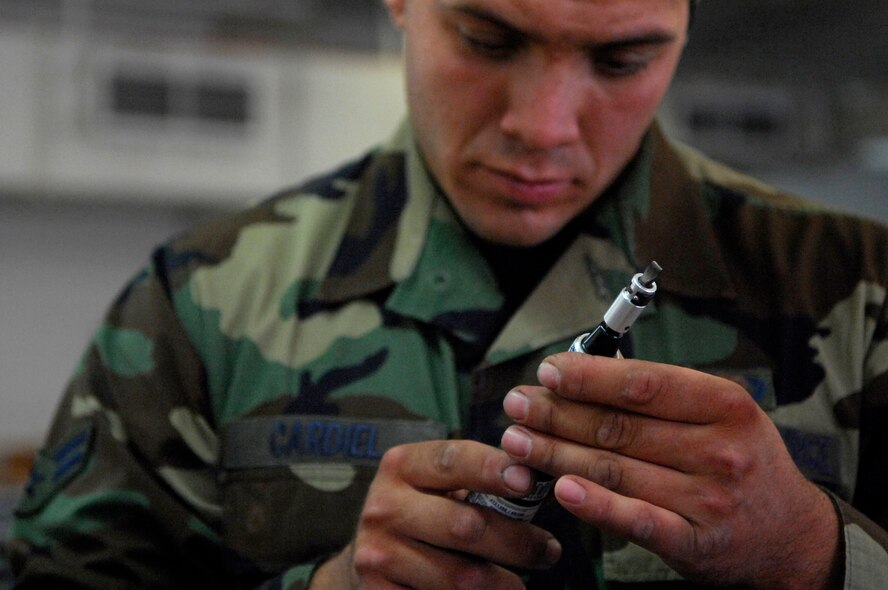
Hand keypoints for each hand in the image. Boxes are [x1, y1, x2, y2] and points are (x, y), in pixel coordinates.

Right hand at [311, 440, 561, 588]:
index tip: (529, 482)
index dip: (492, 469)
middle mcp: (384, 506)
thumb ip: (479, 478)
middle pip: (465, 525)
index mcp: (402, 466)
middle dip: (517, 541)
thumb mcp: (438, 485)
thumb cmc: (424, 512)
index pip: (452, 460)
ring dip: (504, 584)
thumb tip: (542, 477)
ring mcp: (378, 554)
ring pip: (460, 576)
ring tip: (523, 584)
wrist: (371, 555)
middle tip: (549, 551)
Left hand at [499, 353, 841, 589]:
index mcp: (724, 404)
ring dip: (556, 454)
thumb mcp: (722, 413)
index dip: (588, 377)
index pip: (643, 384)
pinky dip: (595, 504)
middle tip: (518, 404)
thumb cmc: (744, 462)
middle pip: (619, 427)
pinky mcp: (695, 542)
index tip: (548, 371)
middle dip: (557, 413)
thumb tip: (588, 373)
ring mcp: (708, 498)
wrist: (793, 534)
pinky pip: (636, 520)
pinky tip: (560, 490)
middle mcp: (718, 449)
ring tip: (517, 441)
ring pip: (615, 469)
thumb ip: (663, 395)